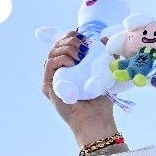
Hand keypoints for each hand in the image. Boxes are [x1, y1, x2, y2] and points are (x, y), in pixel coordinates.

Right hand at [41, 30, 117, 144]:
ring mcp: (53, 80)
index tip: (80, 34)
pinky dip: (59, 59)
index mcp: (71, 68)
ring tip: (79, 55)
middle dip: (69, 40)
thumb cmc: (102, 102)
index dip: (69, 36)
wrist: (97, 121)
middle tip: (82, 45)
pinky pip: (49, 66)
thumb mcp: (106, 74)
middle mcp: (60, 73)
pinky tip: (72, 62)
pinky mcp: (48, 87)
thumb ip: (107, 57)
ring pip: (52, 54)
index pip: (64, 46)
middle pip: (56, 47)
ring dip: (65, 49)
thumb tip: (105, 38)